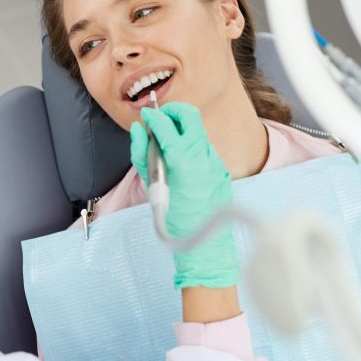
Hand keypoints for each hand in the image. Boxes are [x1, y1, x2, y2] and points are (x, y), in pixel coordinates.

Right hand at [130, 102, 237, 288]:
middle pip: (190, 116)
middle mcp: (204, 158)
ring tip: (166, 143)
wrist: (204, 248)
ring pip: (199, 132)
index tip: (145, 116)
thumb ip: (144, 156)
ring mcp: (216, 164)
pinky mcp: (221, 171)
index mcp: (184, 163)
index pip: (167, 126)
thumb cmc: (175, 223)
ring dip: (182, 130)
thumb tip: (139, 131)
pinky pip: (204, 150)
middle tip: (159, 119)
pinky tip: (181, 163)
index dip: (153, 117)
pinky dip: (191, 149)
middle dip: (173, 112)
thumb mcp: (153, 188)